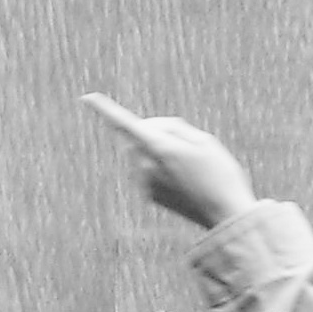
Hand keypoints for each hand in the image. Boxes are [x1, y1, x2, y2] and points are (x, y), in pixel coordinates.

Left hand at [80, 93, 255, 229]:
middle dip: (156, 132)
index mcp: (160, 148)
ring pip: (145, 154)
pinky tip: (185, 181)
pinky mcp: (149, 195)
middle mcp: (147, 166)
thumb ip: (172, 127)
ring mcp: (146, 182)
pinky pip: (150, 171)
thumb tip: (147, 129)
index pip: (127, 124)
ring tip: (191, 168)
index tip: (87, 98)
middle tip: (188, 144)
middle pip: (141, 136)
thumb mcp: (204, 140)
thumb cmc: (220, 174)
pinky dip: (162, 169)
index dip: (106, 110)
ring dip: (160, 152)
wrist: (225, 214)